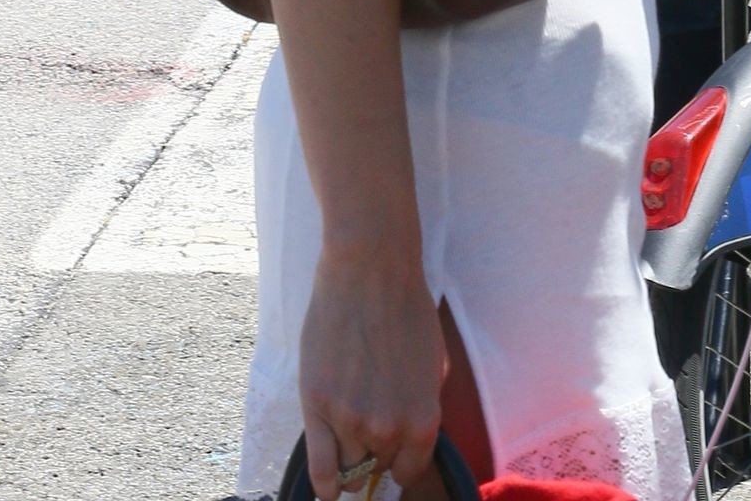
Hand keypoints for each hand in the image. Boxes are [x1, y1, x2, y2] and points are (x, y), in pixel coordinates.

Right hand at [299, 242, 445, 498]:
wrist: (369, 271)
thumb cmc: (407, 306)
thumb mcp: (433, 361)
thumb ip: (423, 403)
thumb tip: (412, 432)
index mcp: (423, 419)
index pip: (411, 469)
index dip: (401, 460)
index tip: (393, 456)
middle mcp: (388, 429)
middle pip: (377, 464)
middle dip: (376, 448)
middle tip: (369, 418)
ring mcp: (349, 420)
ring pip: (348, 463)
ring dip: (349, 450)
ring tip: (347, 423)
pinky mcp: (317, 406)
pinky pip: (320, 466)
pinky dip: (325, 483)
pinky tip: (328, 488)